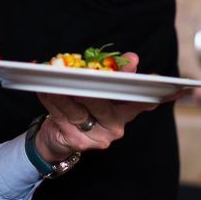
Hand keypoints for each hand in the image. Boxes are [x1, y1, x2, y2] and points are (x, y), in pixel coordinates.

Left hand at [33, 53, 161, 161]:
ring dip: (63, 95)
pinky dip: (50, 102)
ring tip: (54, 81)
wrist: (61, 138)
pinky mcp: (77, 142)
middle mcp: (115, 127)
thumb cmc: (86, 108)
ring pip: (78, 112)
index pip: (139, 102)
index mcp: (125, 112)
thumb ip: (115, 73)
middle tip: (81, 79)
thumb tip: (131, 57)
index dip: (146, 94)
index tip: (157, 84)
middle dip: (90, 91)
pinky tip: (43, 90)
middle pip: (103, 106)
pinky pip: (61, 118)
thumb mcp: (102, 91)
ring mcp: (96, 137)